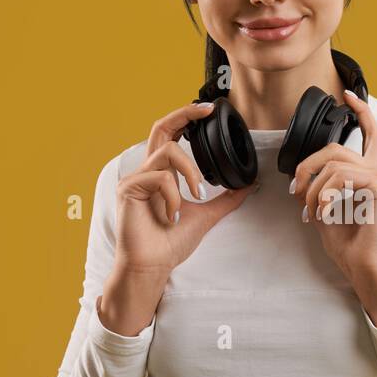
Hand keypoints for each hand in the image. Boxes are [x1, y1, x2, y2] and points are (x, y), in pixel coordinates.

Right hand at [113, 101, 258, 275]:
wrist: (153, 266)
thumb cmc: (170, 243)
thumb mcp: (206, 215)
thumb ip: (225, 199)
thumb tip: (248, 186)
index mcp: (162, 173)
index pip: (171, 135)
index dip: (186, 117)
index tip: (208, 110)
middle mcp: (147, 171)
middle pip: (160, 127)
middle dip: (183, 114)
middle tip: (206, 111)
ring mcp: (136, 178)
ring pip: (168, 152)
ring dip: (190, 173)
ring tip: (196, 196)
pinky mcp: (129, 189)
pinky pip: (160, 179)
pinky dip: (174, 197)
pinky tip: (174, 216)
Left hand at [289, 89, 376, 292]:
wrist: (366, 269)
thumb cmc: (350, 247)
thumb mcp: (326, 212)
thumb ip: (319, 189)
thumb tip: (300, 180)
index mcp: (371, 175)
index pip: (371, 134)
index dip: (360, 111)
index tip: (346, 94)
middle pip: (335, 147)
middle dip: (307, 166)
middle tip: (295, 192)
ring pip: (333, 164)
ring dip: (312, 188)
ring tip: (311, 212)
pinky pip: (340, 177)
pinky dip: (324, 195)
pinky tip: (324, 212)